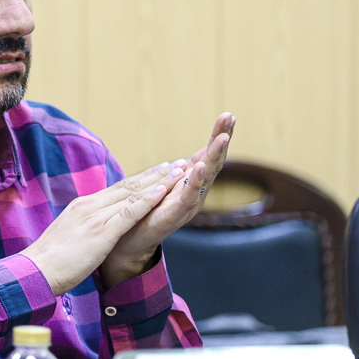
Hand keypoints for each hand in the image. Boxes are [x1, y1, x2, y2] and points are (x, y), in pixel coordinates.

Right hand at [20, 164, 185, 295]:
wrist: (36, 270)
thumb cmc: (51, 259)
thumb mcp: (70, 235)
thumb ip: (85, 225)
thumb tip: (95, 226)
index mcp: (83, 206)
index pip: (117, 188)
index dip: (141, 179)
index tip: (159, 170)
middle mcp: (90, 206)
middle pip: (128, 186)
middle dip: (155, 174)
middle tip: (177, 163)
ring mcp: (96, 218)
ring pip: (132, 195)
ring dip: (158, 182)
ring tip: (178, 171)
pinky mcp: (101, 233)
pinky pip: (128, 213)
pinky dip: (147, 201)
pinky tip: (162, 192)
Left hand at [99, 112, 235, 286]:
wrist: (128, 243)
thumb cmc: (146, 215)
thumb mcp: (164, 188)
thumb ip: (177, 175)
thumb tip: (191, 157)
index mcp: (190, 184)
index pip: (207, 156)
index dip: (217, 137)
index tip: (228, 116)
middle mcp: (194, 193)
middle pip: (211, 162)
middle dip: (221, 140)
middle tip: (231, 117)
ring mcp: (186, 204)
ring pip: (204, 177)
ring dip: (213, 156)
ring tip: (222, 138)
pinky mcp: (173, 215)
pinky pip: (187, 196)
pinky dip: (194, 181)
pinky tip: (199, 165)